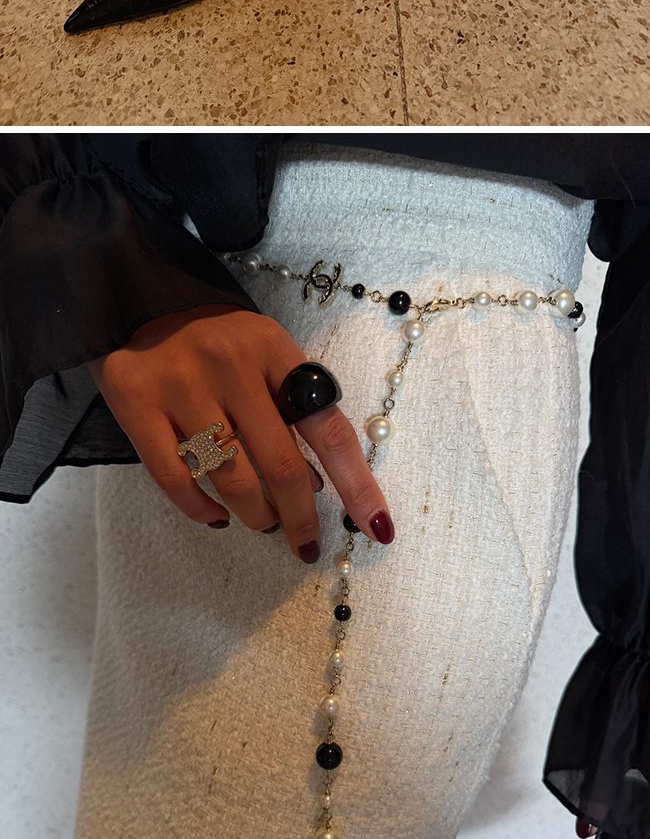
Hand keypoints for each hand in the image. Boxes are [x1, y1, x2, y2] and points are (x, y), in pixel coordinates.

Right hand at [89, 304, 394, 562]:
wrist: (136, 297)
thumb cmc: (213, 338)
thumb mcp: (263, 351)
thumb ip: (290, 406)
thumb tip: (316, 485)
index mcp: (273, 348)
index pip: (327, 427)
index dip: (357, 484)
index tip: (377, 528)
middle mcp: (230, 365)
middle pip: (281, 464)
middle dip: (300, 517)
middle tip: (304, 541)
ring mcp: (181, 385)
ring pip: (231, 479)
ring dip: (255, 514)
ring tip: (261, 519)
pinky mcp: (136, 405)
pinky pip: (176, 480)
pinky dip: (200, 510)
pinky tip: (215, 515)